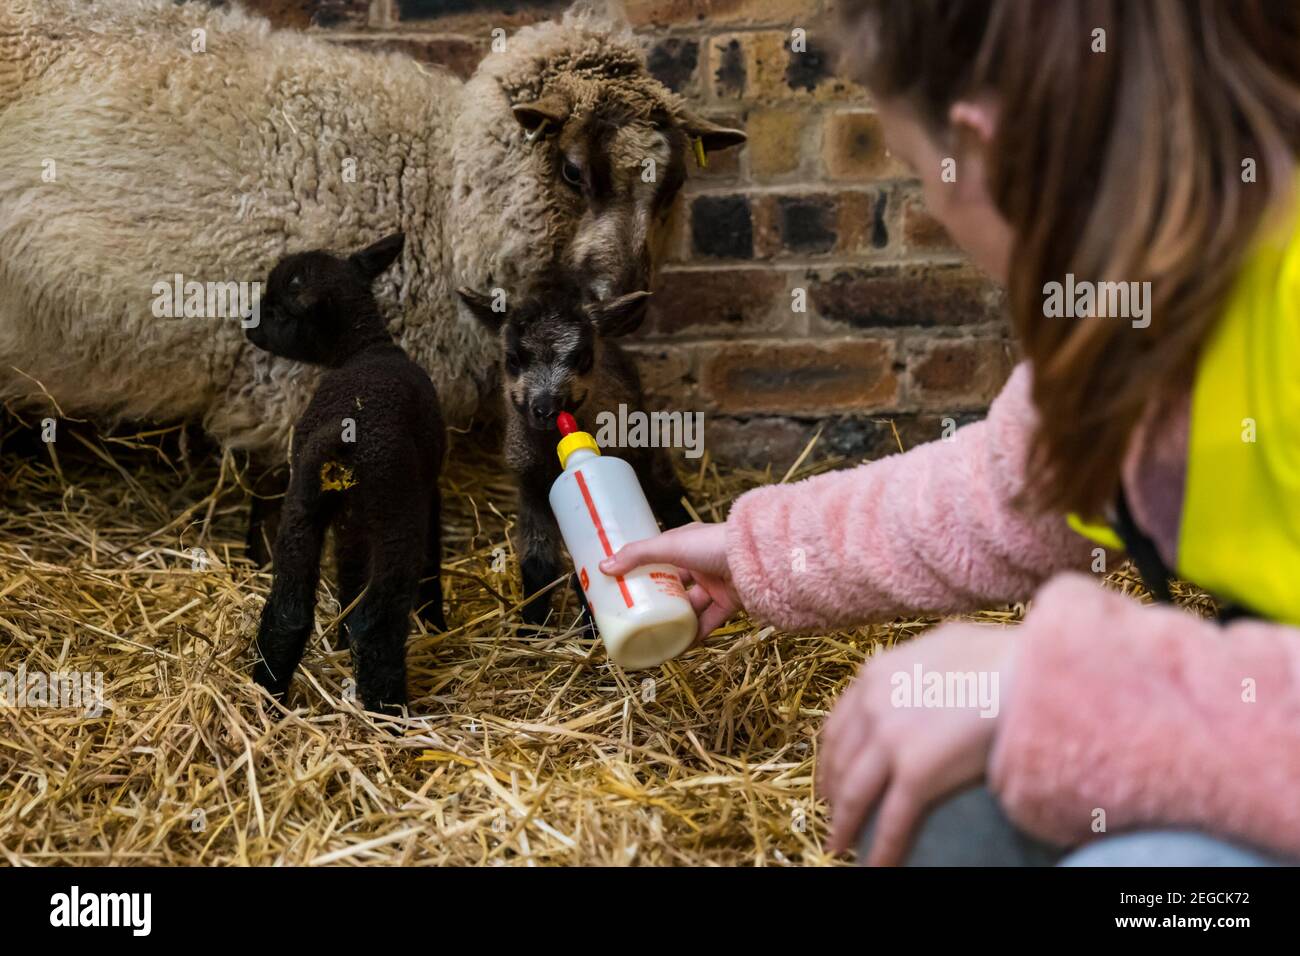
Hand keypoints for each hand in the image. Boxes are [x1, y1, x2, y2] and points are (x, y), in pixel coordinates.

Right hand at [599, 522, 742, 641]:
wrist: (758, 558)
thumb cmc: (713, 544)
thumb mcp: (670, 545)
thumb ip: (637, 555)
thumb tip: (604, 567)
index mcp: (687, 544)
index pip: (660, 556)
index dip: (642, 570)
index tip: (624, 585)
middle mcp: (702, 563)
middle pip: (675, 585)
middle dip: (658, 599)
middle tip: (636, 614)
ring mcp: (716, 584)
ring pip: (691, 607)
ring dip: (675, 621)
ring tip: (654, 635)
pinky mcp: (730, 603)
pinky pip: (709, 622)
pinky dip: (694, 634)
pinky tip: (678, 647)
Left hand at [819, 622, 1019, 863]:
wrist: (1028, 671)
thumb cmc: (1001, 654)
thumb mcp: (943, 642)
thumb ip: (917, 661)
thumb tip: (919, 671)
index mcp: (877, 674)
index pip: (839, 724)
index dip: (831, 756)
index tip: (832, 777)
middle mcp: (873, 704)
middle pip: (839, 760)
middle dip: (832, 792)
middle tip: (834, 814)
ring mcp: (890, 740)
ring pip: (854, 794)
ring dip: (844, 824)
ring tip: (842, 845)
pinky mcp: (916, 772)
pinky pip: (891, 820)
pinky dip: (880, 849)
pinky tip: (875, 866)